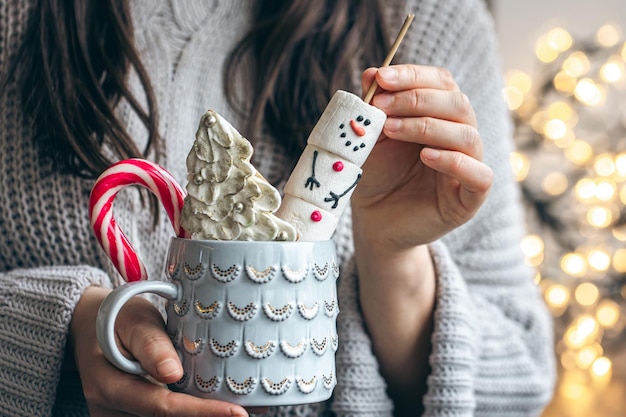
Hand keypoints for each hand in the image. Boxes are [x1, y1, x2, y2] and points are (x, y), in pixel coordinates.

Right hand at [69, 286, 253, 416]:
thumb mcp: (132, 319)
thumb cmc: (116, 318)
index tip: (237, 414)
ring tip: (241, 409)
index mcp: (108, 385)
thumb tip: (172, 374)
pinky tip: (220, 409)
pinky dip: (193, 415)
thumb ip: (150, 344)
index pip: (161, 407)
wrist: (89, 329)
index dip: (201, 413)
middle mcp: (111, 412)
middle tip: (249, 412)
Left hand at [352, 64, 492, 251]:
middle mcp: (460, 136)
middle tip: (381, 106)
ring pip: (467, 135)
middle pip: (457, 104)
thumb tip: (371, 72)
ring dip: (427, 126)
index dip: (413, 75)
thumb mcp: (372, 138)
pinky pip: (480, 176)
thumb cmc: (377, 176)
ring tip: (391, 130)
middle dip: (416, 99)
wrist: (375, 222)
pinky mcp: (469, 199)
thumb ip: (375, 107)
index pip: (441, 82)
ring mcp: (469, 167)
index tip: (380, 78)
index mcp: (441, 115)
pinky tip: (427, 156)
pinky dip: (455, 162)